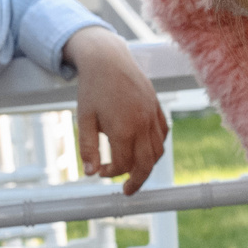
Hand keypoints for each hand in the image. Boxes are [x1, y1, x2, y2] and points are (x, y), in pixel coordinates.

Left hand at [64, 27, 167, 192]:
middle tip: (127, 191)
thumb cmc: (93, 87)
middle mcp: (142, 124)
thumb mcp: (84, 118)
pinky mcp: (156, 106)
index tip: (100, 171)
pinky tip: (145, 149)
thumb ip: (88, 148)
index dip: (111, 173)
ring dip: (147, 164)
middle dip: (137, 181)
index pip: (122, 164)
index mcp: (123, 129)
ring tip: (135, 171)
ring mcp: (152, 115)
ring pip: (158, 150)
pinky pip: (163, 134)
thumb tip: (90, 173)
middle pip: (147, 164)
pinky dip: (156, 146)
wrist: (107, 57)